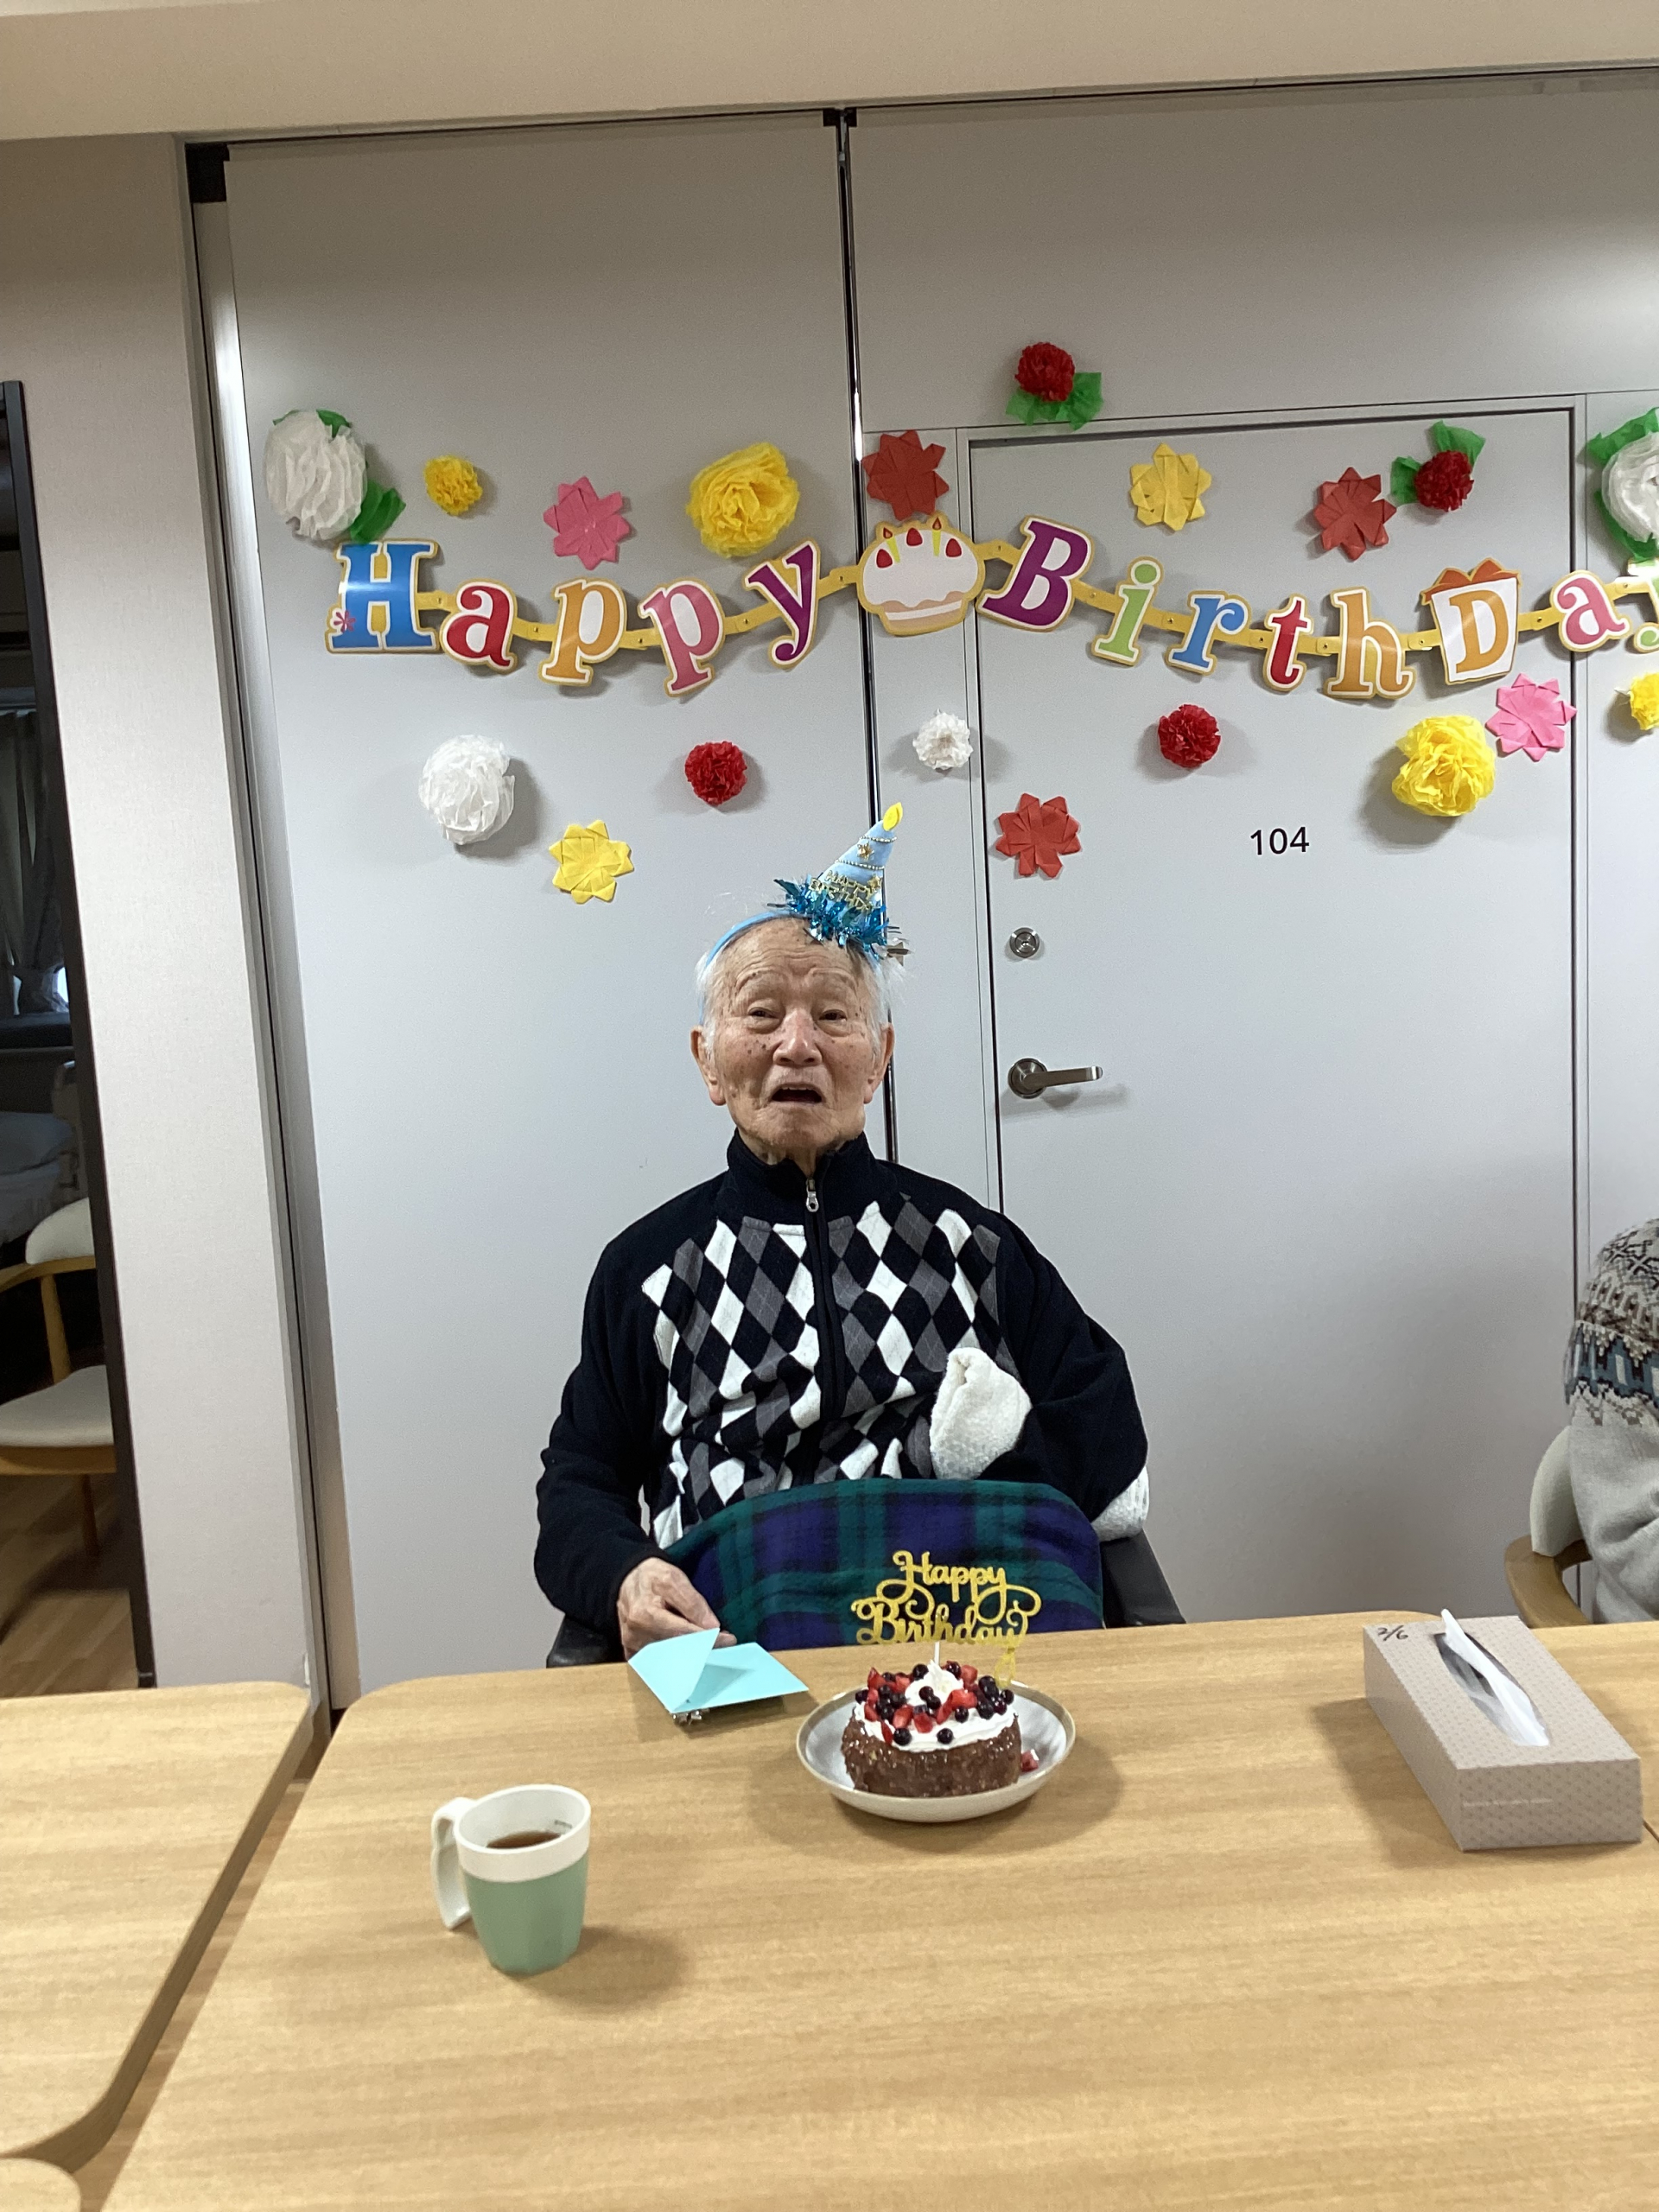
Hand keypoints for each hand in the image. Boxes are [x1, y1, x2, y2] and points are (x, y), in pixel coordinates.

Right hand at [616, 1557, 734, 1657]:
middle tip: (722, 1645)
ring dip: (690, 1656)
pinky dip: (675, 1660)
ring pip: (669, 1659)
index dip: (709, 1639)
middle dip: (702, 1650)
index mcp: (645, 1614)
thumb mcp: (673, 1578)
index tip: (729, 1640)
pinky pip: (657, 1663)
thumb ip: (692, 1602)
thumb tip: (713, 1627)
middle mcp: (635, 1635)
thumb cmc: (652, 1577)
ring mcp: (632, 1646)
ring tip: (706, 1647)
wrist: (627, 1579)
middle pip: (676, 1651)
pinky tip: (688, 1654)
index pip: (684, 1634)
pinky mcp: (632, 1652)